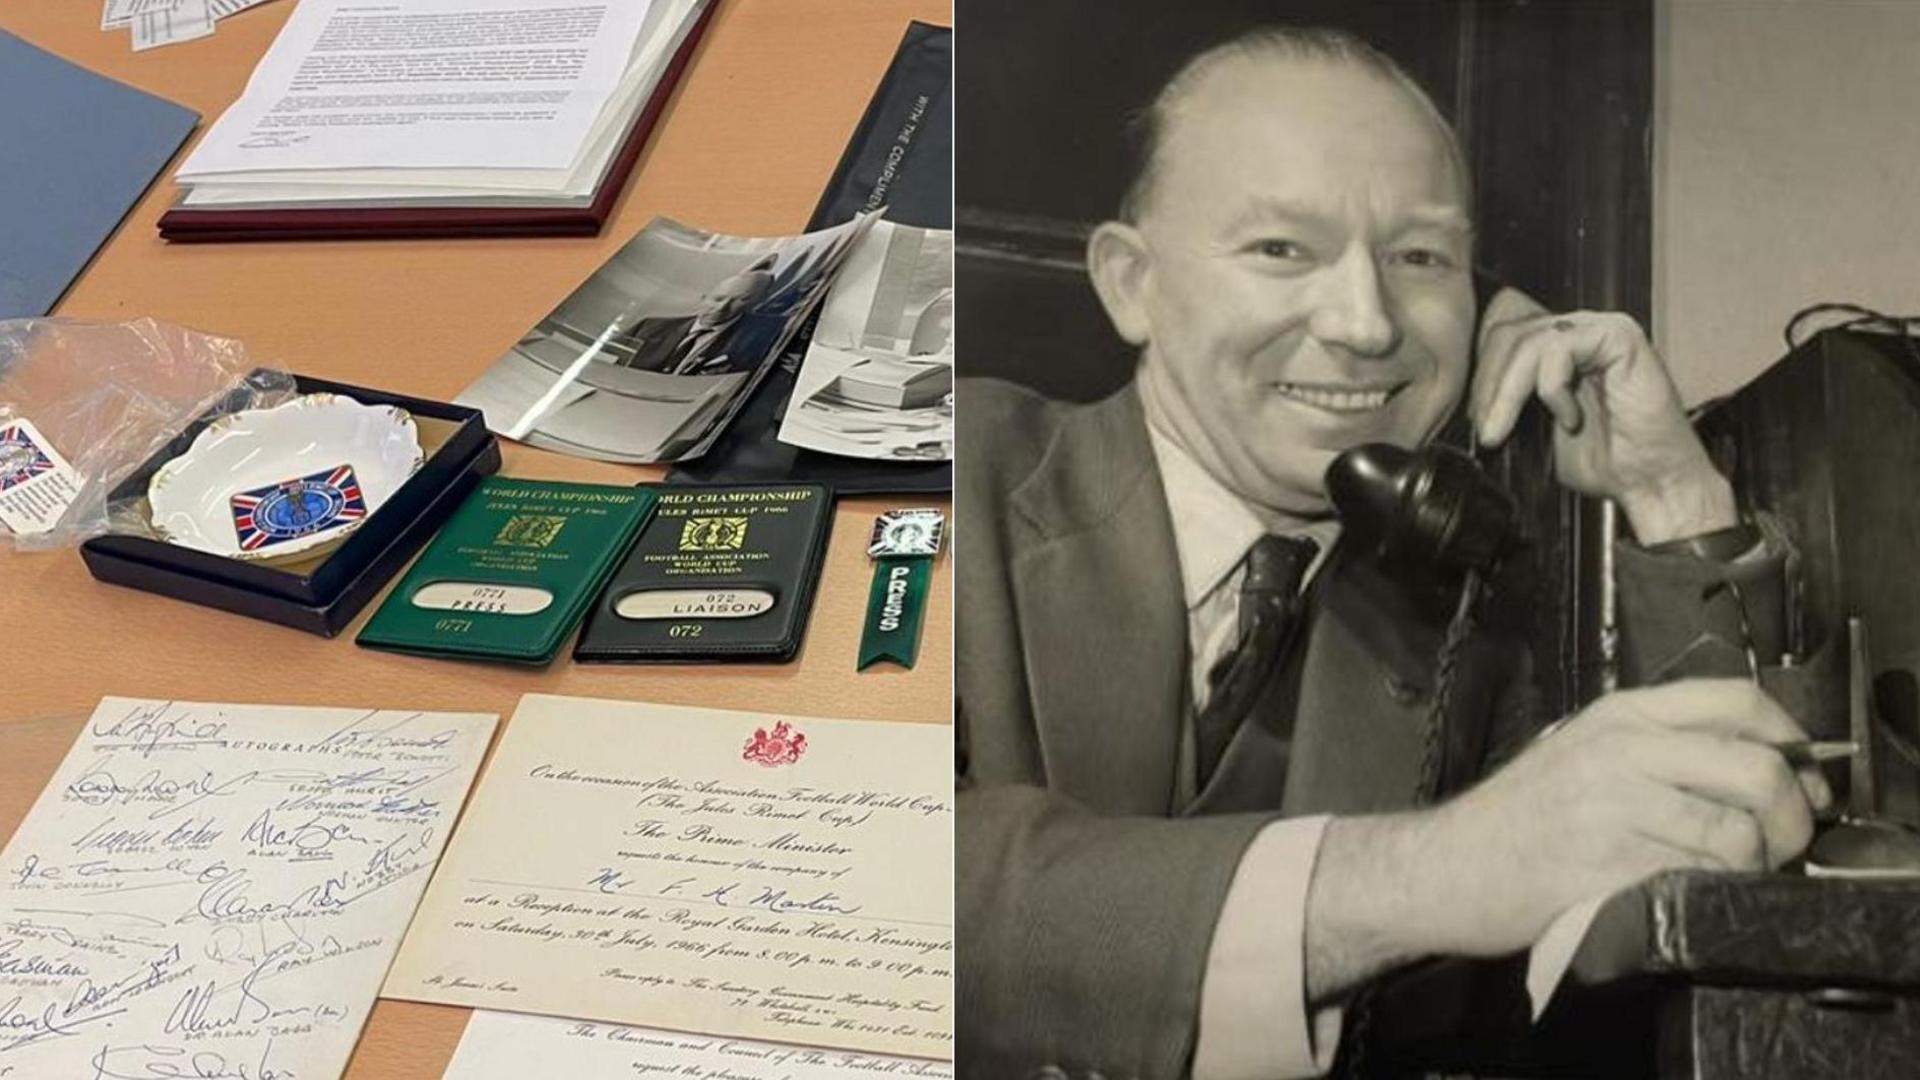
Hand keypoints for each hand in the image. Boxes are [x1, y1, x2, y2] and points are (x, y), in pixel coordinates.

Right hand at [1421, 679, 1827, 954]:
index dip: (1791, 737)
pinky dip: (1713, 892)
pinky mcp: (1608, 865)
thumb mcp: (1581, 752)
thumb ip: (1654, 746)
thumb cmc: (1517, 818)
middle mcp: (1620, 751)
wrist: (1446, 865)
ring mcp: (1613, 808)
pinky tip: (1694, 893)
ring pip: (1736, 832)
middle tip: (1784, 844)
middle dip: (1791, 817)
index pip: (1736, 699)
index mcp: (1619, 715)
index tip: (1806, 776)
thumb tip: (1755, 762)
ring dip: (1755, 866)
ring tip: (1736, 876)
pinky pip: (1696, 877)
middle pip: (1755, 768)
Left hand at [1469, 289, 1734, 543]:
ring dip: (1507, 392)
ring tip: (1507, 430)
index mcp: (1559, 351)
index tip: (1477, 423)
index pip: (1500, 341)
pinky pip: (1559, 347)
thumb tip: (1468, 406)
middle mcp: (1578, 331)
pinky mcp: (1619, 335)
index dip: (1482, 379)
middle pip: (1507, 334)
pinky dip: (1552, 388)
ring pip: (1526, 341)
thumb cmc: (1607, 463)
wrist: (1652, 482)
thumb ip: (1510, 407)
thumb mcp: (1537, 433)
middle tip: (1487, 429)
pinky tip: (1570, 418)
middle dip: (1487, 386)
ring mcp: (1599, 328)